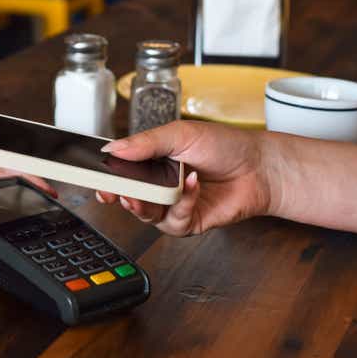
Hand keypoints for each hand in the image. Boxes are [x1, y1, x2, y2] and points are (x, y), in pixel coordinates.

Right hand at [97, 120, 273, 235]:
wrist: (258, 167)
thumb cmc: (224, 145)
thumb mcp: (180, 134)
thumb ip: (145, 142)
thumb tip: (114, 148)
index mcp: (151, 162)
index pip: (121, 172)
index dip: (107, 178)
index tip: (98, 179)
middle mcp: (158, 185)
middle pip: (128, 197)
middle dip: (120, 196)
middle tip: (116, 192)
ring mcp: (172, 205)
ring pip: (146, 214)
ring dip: (148, 205)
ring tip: (153, 192)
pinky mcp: (188, 222)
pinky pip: (173, 221)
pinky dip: (182, 204)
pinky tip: (193, 186)